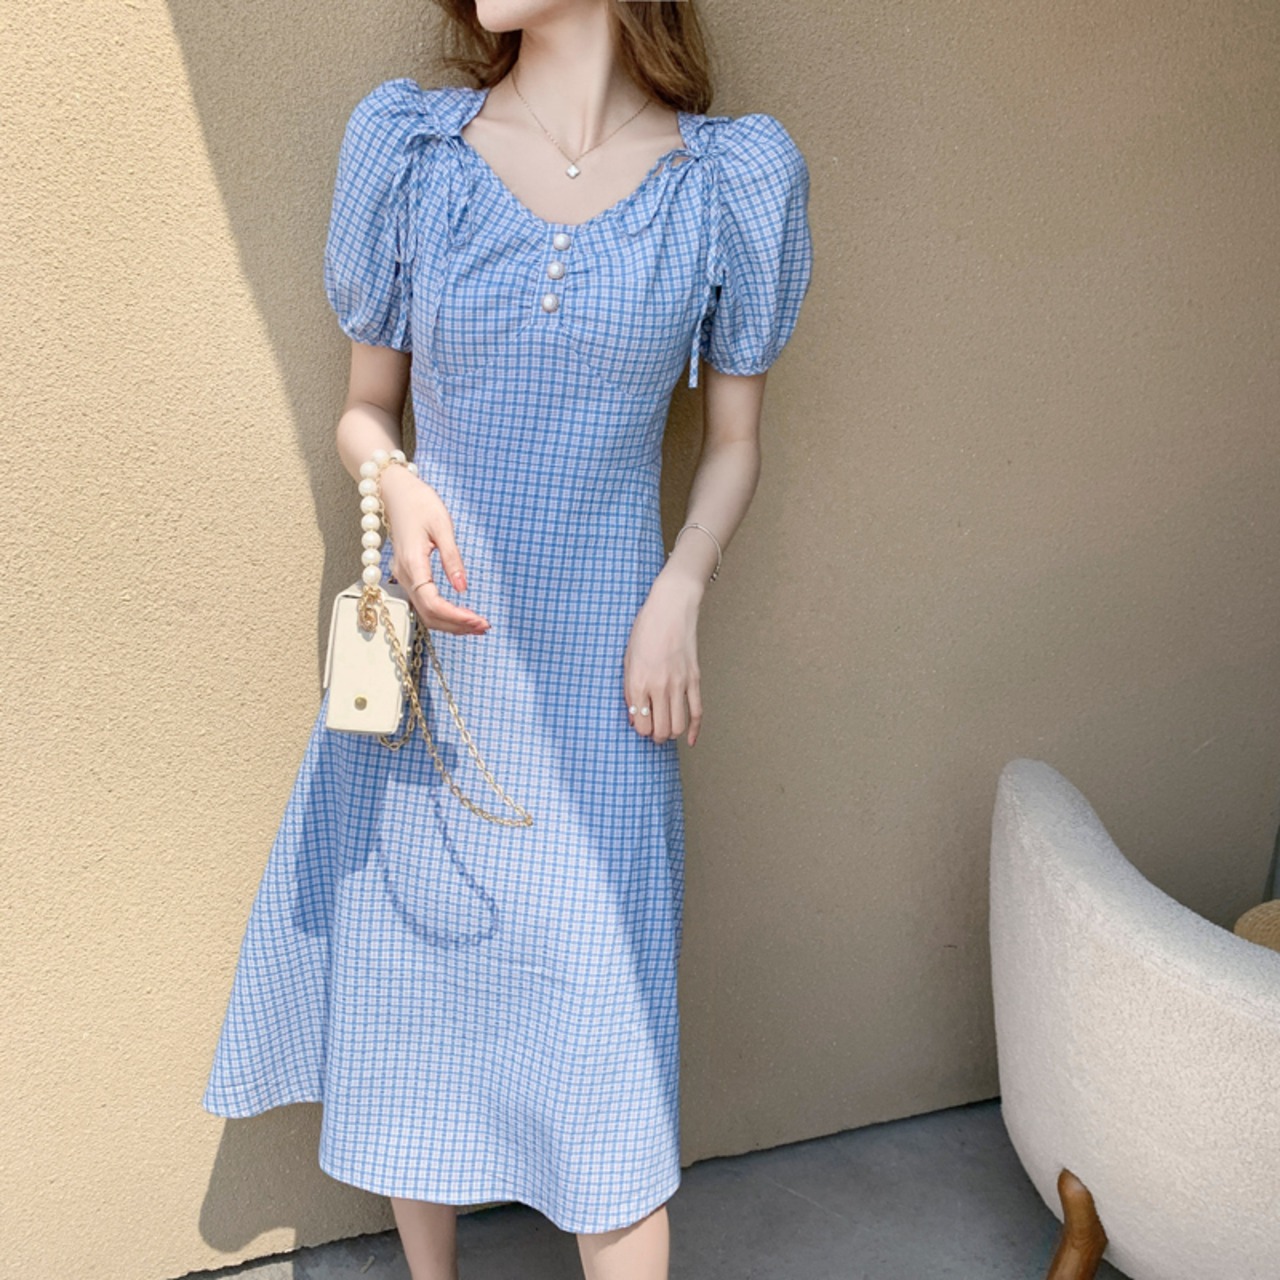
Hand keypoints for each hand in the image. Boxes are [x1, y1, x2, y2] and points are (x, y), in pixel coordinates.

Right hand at [379, 466, 489, 635]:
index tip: (479, 620)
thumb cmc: (420, 503)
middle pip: (428, 615)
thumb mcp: (442, 526)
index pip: (433, 603)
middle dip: (457, 625)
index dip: (456, 617)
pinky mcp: (408, 575)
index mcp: (412, 564)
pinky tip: (460, 615)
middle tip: (484, 627)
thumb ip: (452, 558)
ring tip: (477, 626)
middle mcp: (404, 575)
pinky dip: (442, 614)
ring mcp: (403, 577)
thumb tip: (462, 588)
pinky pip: (423, 603)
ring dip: (450, 624)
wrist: (396, 491)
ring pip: (425, 613)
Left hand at [623, 570, 702, 744]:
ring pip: (678, 726)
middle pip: (660, 730)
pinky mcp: (694, 679)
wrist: (672, 607)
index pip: (640, 724)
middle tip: (652, 732)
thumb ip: (629, 689)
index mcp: (638, 681)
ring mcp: (679, 684)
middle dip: (655, 737)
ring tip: (666, 731)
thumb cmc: (646, 628)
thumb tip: (633, 715)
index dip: (639, 729)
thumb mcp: (628, 658)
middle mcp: (658, 687)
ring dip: (671, 734)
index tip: (639, 724)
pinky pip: (697, 712)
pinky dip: (695, 730)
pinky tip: (691, 741)